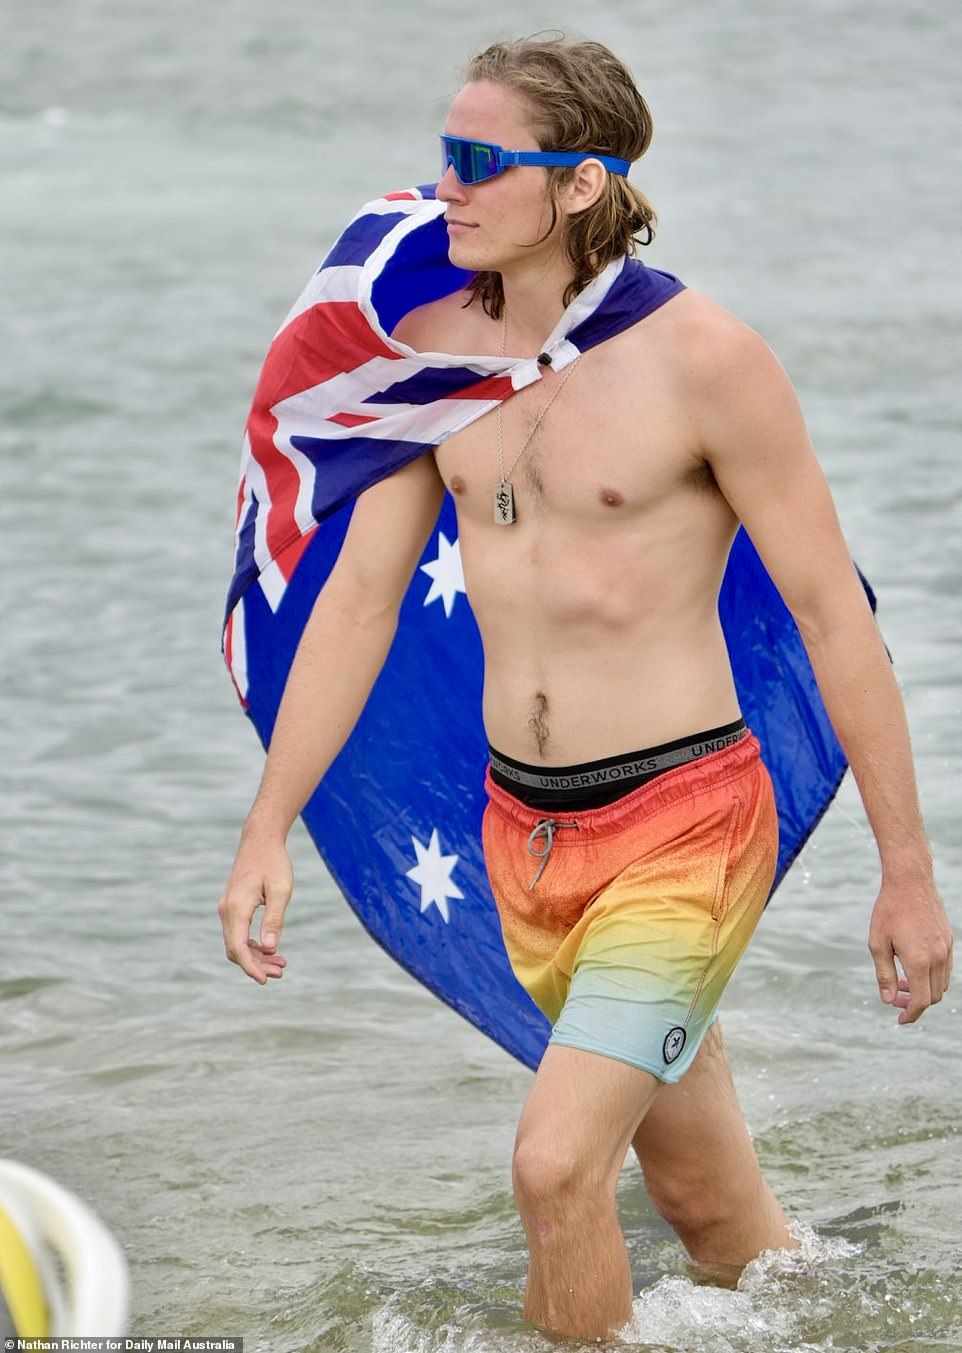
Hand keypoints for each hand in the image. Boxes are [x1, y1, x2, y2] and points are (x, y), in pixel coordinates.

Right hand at [218, 829, 293, 984]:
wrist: (260, 840)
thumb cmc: (273, 862)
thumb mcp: (280, 890)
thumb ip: (274, 918)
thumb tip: (270, 948)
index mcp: (237, 908)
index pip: (238, 947)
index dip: (251, 967)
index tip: (265, 980)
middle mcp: (226, 911)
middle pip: (235, 949)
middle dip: (256, 965)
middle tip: (281, 972)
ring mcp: (227, 909)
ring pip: (236, 943)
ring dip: (255, 956)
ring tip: (280, 965)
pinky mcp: (232, 907)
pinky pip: (237, 933)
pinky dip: (252, 945)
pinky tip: (270, 949)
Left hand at [868, 875, 952, 1022]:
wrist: (910, 882)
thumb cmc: (889, 911)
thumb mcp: (878, 944)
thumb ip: (884, 975)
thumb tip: (889, 1000)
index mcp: (919, 961)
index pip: (921, 1000)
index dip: (911, 1014)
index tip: (900, 1020)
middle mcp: (938, 958)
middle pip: (933, 996)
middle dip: (916, 1003)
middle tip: (895, 997)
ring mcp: (946, 949)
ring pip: (942, 984)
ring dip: (925, 990)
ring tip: (903, 981)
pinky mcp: (949, 941)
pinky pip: (945, 969)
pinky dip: (932, 976)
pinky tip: (914, 967)